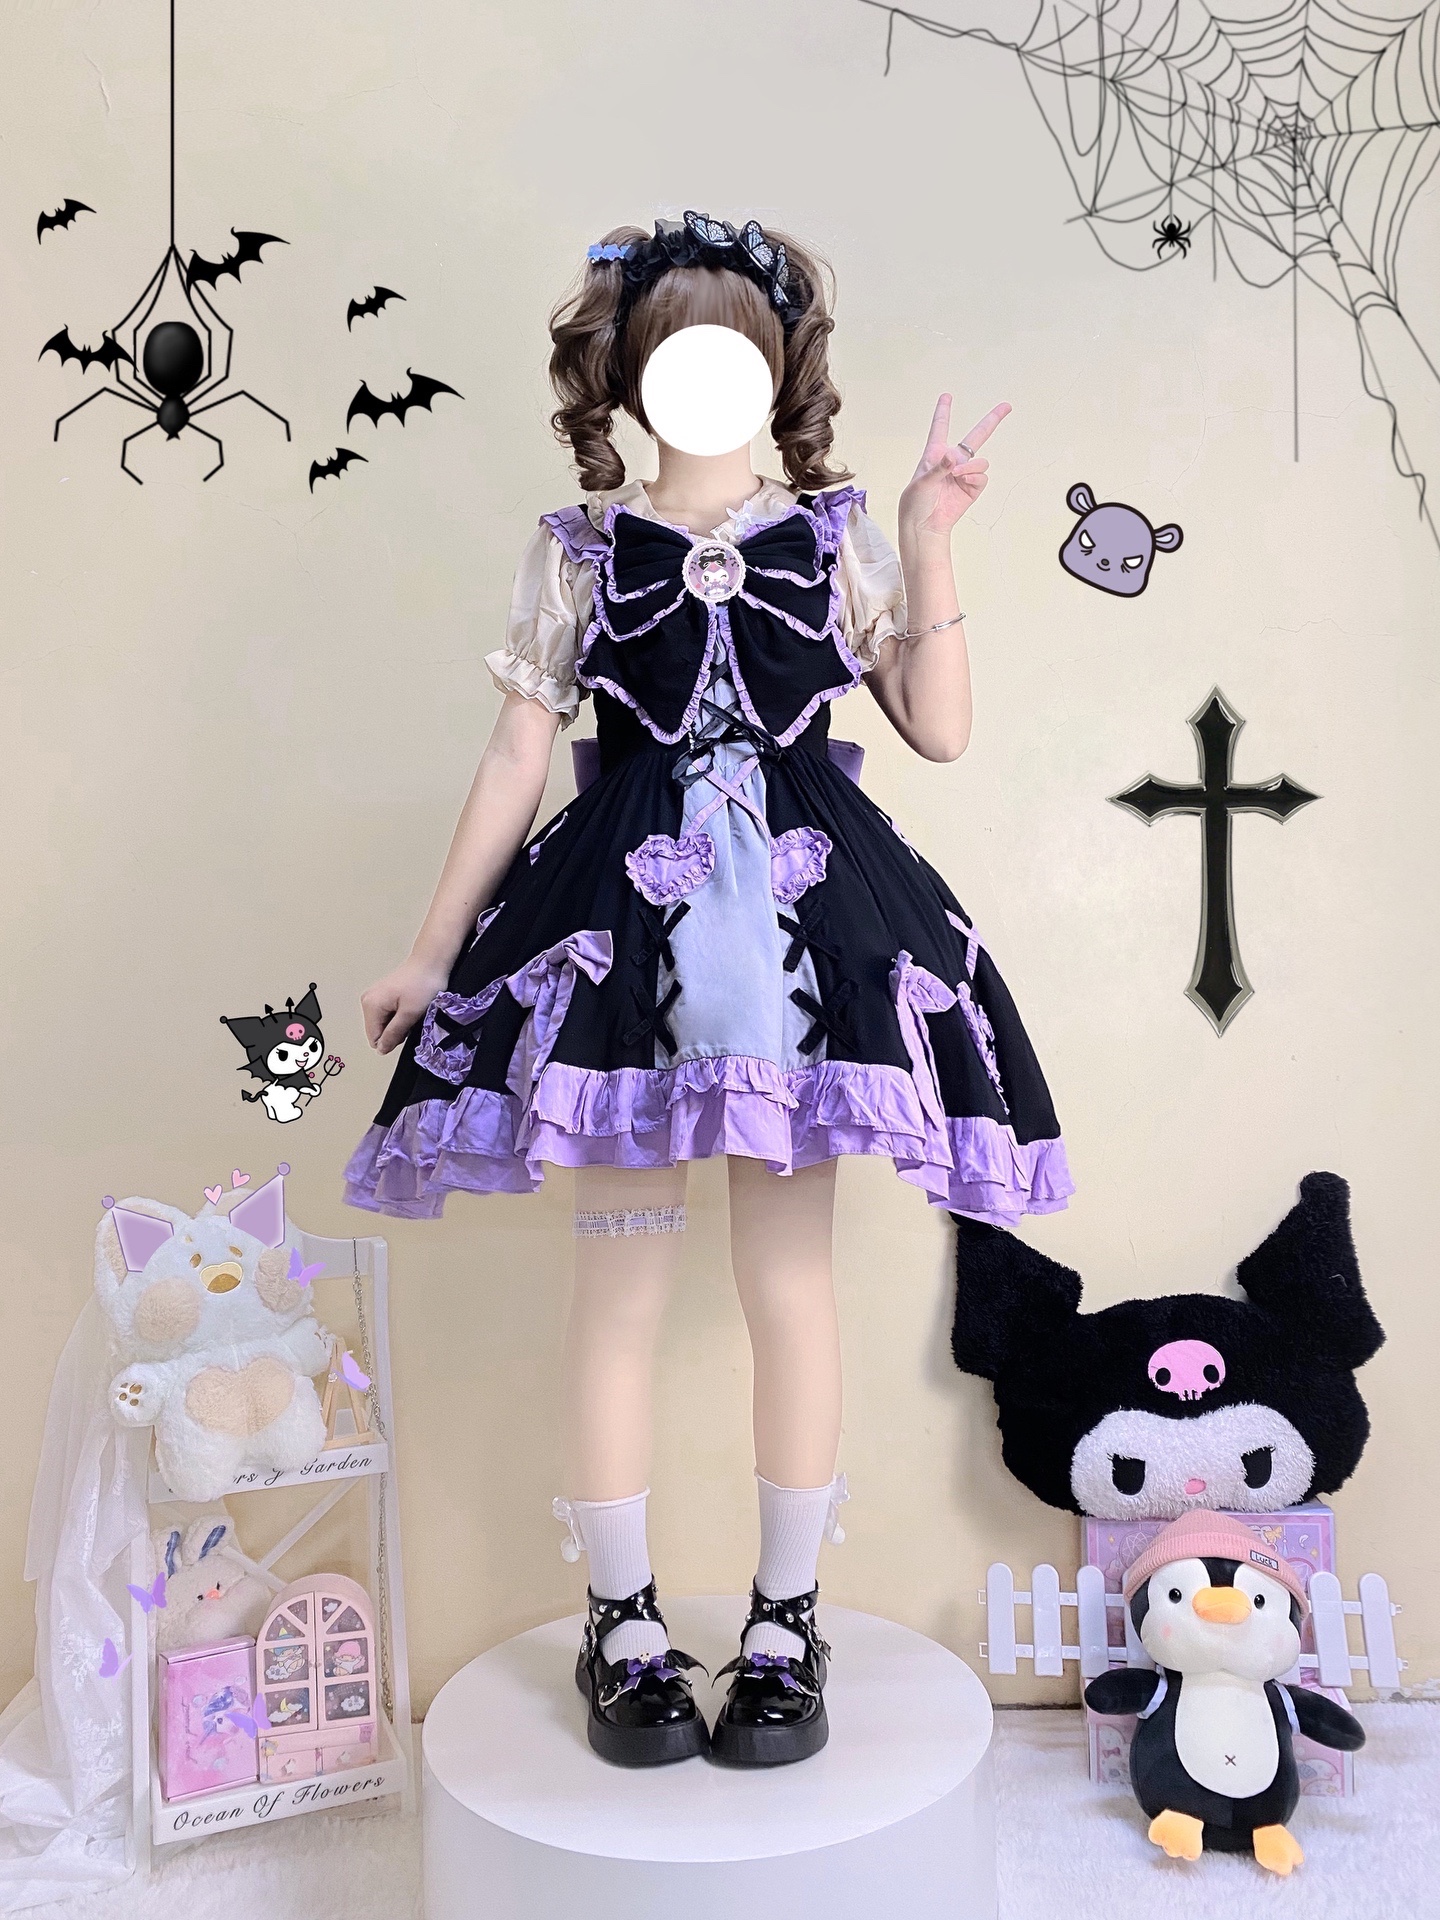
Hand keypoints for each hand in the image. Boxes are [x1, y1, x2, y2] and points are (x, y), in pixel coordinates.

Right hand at [361, 952, 451, 1054]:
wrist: (431, 961)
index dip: (393, 1040)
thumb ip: (393, 1034)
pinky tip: (410, 1006)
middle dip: (396, 1031)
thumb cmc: (423, 985)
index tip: (408, 1027)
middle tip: (412, 1017)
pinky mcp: (383, 994)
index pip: (375, 1039)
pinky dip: (400, 1015)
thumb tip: (381, 1050)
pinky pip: (388, 1015)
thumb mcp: (410, 1014)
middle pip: (378, 1031)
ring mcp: (374, 997)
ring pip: (384, 1024)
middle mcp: (367, 1001)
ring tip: (412, 1010)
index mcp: (371, 1006)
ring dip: (399, 1023)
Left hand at [898, 396, 1010, 541]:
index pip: (940, 427)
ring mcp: (964, 474)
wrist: (924, 525)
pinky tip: (963, 482)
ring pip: (980, 461)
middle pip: (976, 436)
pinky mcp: (972, 488)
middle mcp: (952, 461)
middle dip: (992, 420)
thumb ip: (939, 467)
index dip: (944, 411)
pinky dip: (974, 478)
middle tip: (1006, 406)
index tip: (946, 396)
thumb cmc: (916, 502)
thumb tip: (954, 456)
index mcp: (935, 453)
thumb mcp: (922, 482)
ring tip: (957, 476)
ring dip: (971, 467)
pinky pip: (982, 476)